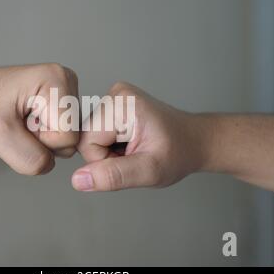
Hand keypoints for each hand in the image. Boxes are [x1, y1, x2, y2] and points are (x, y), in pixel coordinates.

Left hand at [0, 63, 78, 174]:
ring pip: (65, 142)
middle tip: (17, 124)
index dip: (41, 141)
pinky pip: (59, 138)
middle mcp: (65, 82)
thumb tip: (49, 165)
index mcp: (56, 79)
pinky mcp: (59, 105)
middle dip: (40, 141)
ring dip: (38, 141)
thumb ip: (29, 158)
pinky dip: (39, 138)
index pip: (68, 137)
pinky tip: (24, 124)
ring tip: (19, 123)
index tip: (18, 123)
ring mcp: (64, 93)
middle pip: (70, 140)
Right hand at [72, 82, 204, 190]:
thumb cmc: (178, 153)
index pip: (86, 143)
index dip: (104, 161)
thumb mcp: (149, 171)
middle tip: (134, 155)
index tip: (130, 160)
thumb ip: (114, 175)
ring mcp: (114, 96)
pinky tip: (131, 141)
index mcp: (123, 104)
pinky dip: (111, 143)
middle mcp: (115, 93)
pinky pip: (98, 131)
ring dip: (109, 151)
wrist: (195, 139)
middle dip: (106, 156)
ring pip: (90, 136)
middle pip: (86, 138)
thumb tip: (78, 180)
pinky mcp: (114, 103)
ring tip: (135, 148)